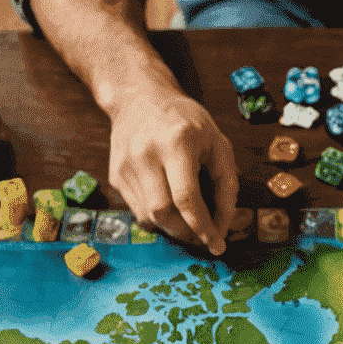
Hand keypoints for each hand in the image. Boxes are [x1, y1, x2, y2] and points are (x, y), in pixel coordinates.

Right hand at [106, 81, 237, 254]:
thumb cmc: (185, 121)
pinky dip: (157, 219)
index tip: (217, 245)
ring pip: (149, 217)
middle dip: (187, 233)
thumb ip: (226, 183)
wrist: (139, 98)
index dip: (203, 228)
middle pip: (164, 213)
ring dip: (173, 229)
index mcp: (175, 142)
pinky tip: (169, 209)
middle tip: (202, 238)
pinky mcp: (116, 174)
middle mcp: (145, 154)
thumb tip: (223, 225)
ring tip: (188, 224)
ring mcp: (126, 165)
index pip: (187, 199)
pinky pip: (138, 211)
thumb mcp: (217, 142)